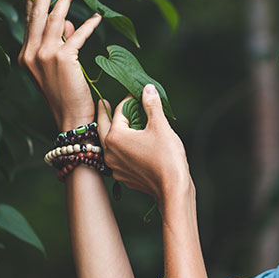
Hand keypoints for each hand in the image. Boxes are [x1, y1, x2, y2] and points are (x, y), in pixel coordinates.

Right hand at [18, 0, 101, 130]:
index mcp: (27, 56)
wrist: (71, 118)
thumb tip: (70, 22)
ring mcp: (44, 55)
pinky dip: (88, 25)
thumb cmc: (68, 96)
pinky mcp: (62, 58)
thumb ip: (62, 43)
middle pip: (38, 15)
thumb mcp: (60, 68)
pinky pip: (76, 35)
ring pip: (55, 20)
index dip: (32, 1)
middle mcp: (31, 53)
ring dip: (64, 0)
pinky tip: (96, 17)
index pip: (30, 22)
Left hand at [98, 84, 193, 206]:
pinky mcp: (125, 177)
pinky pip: (119, 157)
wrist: (172, 188)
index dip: (129, 100)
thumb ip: (151, 105)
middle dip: (107, 114)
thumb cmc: (166, 156)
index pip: (119, 112)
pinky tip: (132, 145)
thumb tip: (147, 88)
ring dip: (115, 133)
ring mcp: (116, 167)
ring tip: (120, 124)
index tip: (136, 94)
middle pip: (105, 127)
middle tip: (105, 103)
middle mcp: (110, 152)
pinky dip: (123, 148)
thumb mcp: (160, 126)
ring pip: (111, 144)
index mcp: (115, 137)